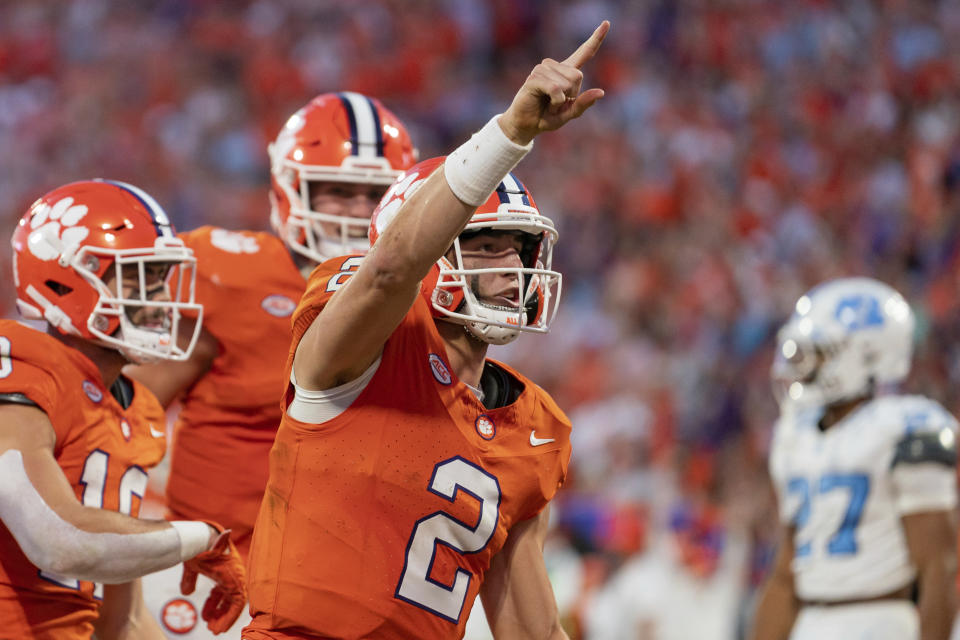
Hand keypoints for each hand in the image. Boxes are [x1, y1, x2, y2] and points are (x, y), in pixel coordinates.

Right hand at [180, 527, 246, 634]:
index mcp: (224, 572)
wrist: (199, 539)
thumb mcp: (193, 567)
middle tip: (211, 627)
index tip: (207, 618)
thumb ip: (191, 580)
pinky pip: (238, 603)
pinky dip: (230, 616)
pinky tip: (221, 627)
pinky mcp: (237, 581)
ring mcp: (236, 577)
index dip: (215, 606)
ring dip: (225, 618)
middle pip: (229, 599)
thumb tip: (187, 592)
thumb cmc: (197, 549)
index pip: (224, 593)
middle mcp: (233, 575)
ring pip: (236, 604)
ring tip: (214, 630)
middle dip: (220, 614)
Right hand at [499, 20, 609, 144]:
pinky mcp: (534, 77)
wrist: (526, 125)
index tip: (606, 23)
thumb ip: (584, 104)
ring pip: (566, 82)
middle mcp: (555, 67)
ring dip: (560, 100)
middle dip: (571, 94)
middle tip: (556, 103)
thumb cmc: (547, 117)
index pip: (584, 52)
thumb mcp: (569, 113)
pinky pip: (555, 88)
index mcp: (567, 72)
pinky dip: (555, 100)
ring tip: (548, 103)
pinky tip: (545, 102)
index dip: (596, 38)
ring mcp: (543, 70)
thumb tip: (601, 92)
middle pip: (577, 75)